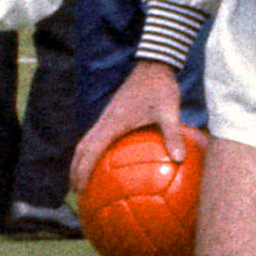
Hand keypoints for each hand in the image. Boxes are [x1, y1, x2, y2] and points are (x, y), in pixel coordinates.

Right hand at [71, 61, 185, 196]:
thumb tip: (180, 159)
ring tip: (83, 179)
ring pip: (86, 142)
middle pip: (82, 149)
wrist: (153, 65)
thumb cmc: (161, 88)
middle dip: (76, 170)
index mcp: (114, 123)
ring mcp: (106, 117)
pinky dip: (92, 151)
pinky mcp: (111, 114)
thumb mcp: (169, 111)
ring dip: (81, 160)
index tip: (80, 188)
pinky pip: (96, 136)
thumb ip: (173, 134)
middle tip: (77, 191)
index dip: (83, 170)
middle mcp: (105, 121)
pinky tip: (104, 161)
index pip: (92, 151)